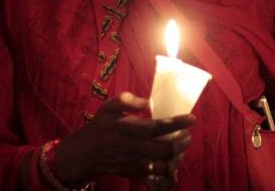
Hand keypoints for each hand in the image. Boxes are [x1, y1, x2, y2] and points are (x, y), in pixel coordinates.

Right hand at [54, 92, 194, 185]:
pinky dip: (168, 167)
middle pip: (165, 149)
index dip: (177, 123)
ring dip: (178, 156)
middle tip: (188, 134)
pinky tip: (172, 158)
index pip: (157, 127)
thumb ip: (128, 100)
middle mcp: (132, 146)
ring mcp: (133, 162)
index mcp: (127, 128)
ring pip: (163, 164)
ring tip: (183, 146)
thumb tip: (149, 102)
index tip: (192, 118)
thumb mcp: (109, 108)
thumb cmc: (99, 128)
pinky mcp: (132, 173)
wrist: (82, 155)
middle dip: (182, 141)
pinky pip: (155, 173)